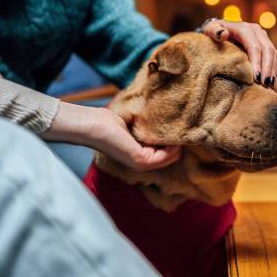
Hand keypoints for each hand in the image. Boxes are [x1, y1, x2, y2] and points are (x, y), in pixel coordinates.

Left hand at [42, 102, 181, 171]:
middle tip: (186, 127)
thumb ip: (148, 124)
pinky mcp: (140, 160)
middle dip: (181, 143)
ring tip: (182, 130)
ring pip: (171, 158)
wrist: (90, 124)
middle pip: (172, 157)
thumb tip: (166, 112)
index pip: (165, 153)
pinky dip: (172, 147)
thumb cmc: (106, 121)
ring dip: (178, 144)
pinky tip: (173, 135)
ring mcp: (141, 164)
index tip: (182, 127)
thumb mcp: (134, 121)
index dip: (175, 140)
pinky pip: (165, 157)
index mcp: (139, 155)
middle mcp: (141, 163)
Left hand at [202, 19, 276, 85]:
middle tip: (265, 84)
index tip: (256, 79)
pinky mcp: (266, 43)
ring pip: (273, 52)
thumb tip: (224, 35)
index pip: (254, 47)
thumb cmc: (213, 33)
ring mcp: (263, 36)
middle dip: (267, 68)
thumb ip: (214, 31)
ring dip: (273, 69)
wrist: (220, 29)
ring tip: (270, 84)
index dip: (257, 63)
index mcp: (244, 28)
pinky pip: (276, 54)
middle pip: (267, 50)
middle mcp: (257, 30)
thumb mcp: (210, 30)